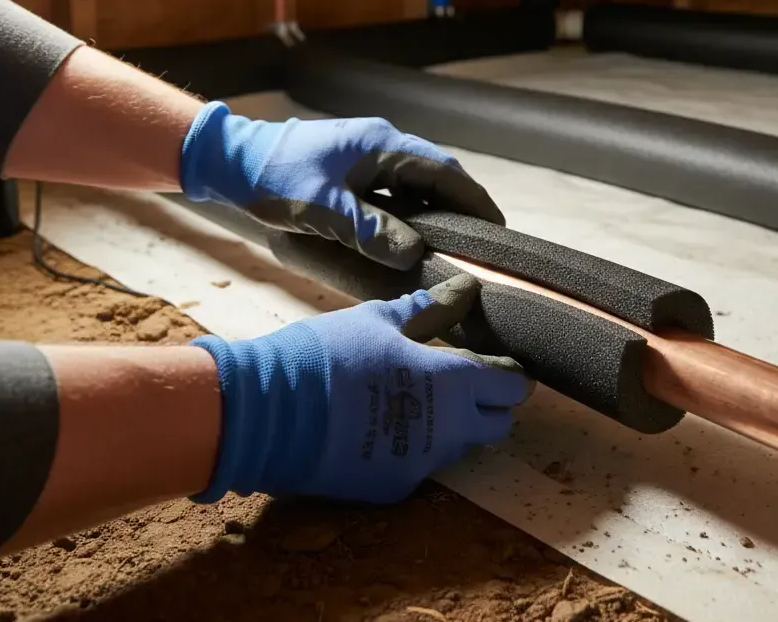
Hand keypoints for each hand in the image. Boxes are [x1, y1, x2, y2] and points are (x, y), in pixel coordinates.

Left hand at [179, 103, 502, 268]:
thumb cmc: (274, 179)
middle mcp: (381, 144)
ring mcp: (367, 155)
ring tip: (454, 246)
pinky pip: (394, 190)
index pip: (444, 170)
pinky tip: (411, 238)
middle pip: (435, 175)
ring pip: (415, 183)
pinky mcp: (352, 169)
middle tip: (482, 245)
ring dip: (435, 211)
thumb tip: (414, 254)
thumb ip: (369, 231)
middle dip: (461, 207)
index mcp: (382, 144)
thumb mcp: (322, 209)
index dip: (474, 199)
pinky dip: (410, 212)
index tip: (497, 228)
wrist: (230, 159)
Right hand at [190, 274, 531, 503]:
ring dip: (454, 425)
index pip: (511, 385)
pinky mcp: (392, 489)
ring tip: (419, 399)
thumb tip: (466, 287)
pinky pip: (421, 465)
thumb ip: (427, 310)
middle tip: (466, 382)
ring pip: (460, 446)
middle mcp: (448, 430)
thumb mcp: (376, 321)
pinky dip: (414, 447)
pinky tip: (384, 426)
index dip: (511, 374)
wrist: (266, 414)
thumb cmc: (326, 354)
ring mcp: (422, 464)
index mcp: (451, 381)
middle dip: (491, 404)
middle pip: (497, 423)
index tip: (501, 364)